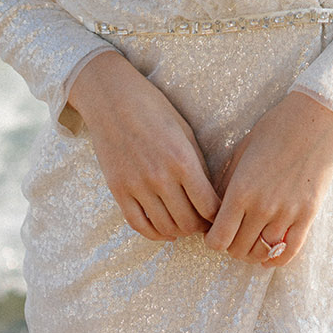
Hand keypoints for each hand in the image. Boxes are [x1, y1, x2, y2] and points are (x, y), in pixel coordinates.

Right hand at [68, 49, 220, 241]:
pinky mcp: (118, 191)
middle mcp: (160, 177)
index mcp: (182, 159)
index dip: (218, 216)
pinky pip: (139, 225)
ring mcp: (137, 186)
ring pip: (165, 227)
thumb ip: (197, 164)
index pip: (208, 206)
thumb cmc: (153, 108)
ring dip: (179, 231)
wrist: (112, 99)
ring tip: (185, 224)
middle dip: (201, 226)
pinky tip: (164, 229)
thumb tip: (210, 195)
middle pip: (188, 222)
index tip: (221, 214)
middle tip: (204, 221)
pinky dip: (155, 233)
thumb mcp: (184, 131)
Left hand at [205, 91, 332, 266]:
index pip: (219, 239)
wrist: (315, 119)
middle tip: (233, 236)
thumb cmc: (275, 128)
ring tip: (251, 243)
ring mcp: (287, 213)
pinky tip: (270, 255)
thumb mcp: (242, 151)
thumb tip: (215, 209)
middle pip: (238, 250)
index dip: (213, 241)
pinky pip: (291, 251)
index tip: (215, 233)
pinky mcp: (308, 214)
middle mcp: (263, 206)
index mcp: (241, 189)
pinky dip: (277, 259)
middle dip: (231, 247)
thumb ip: (227, 183)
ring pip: (263, 253)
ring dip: (253, 253)